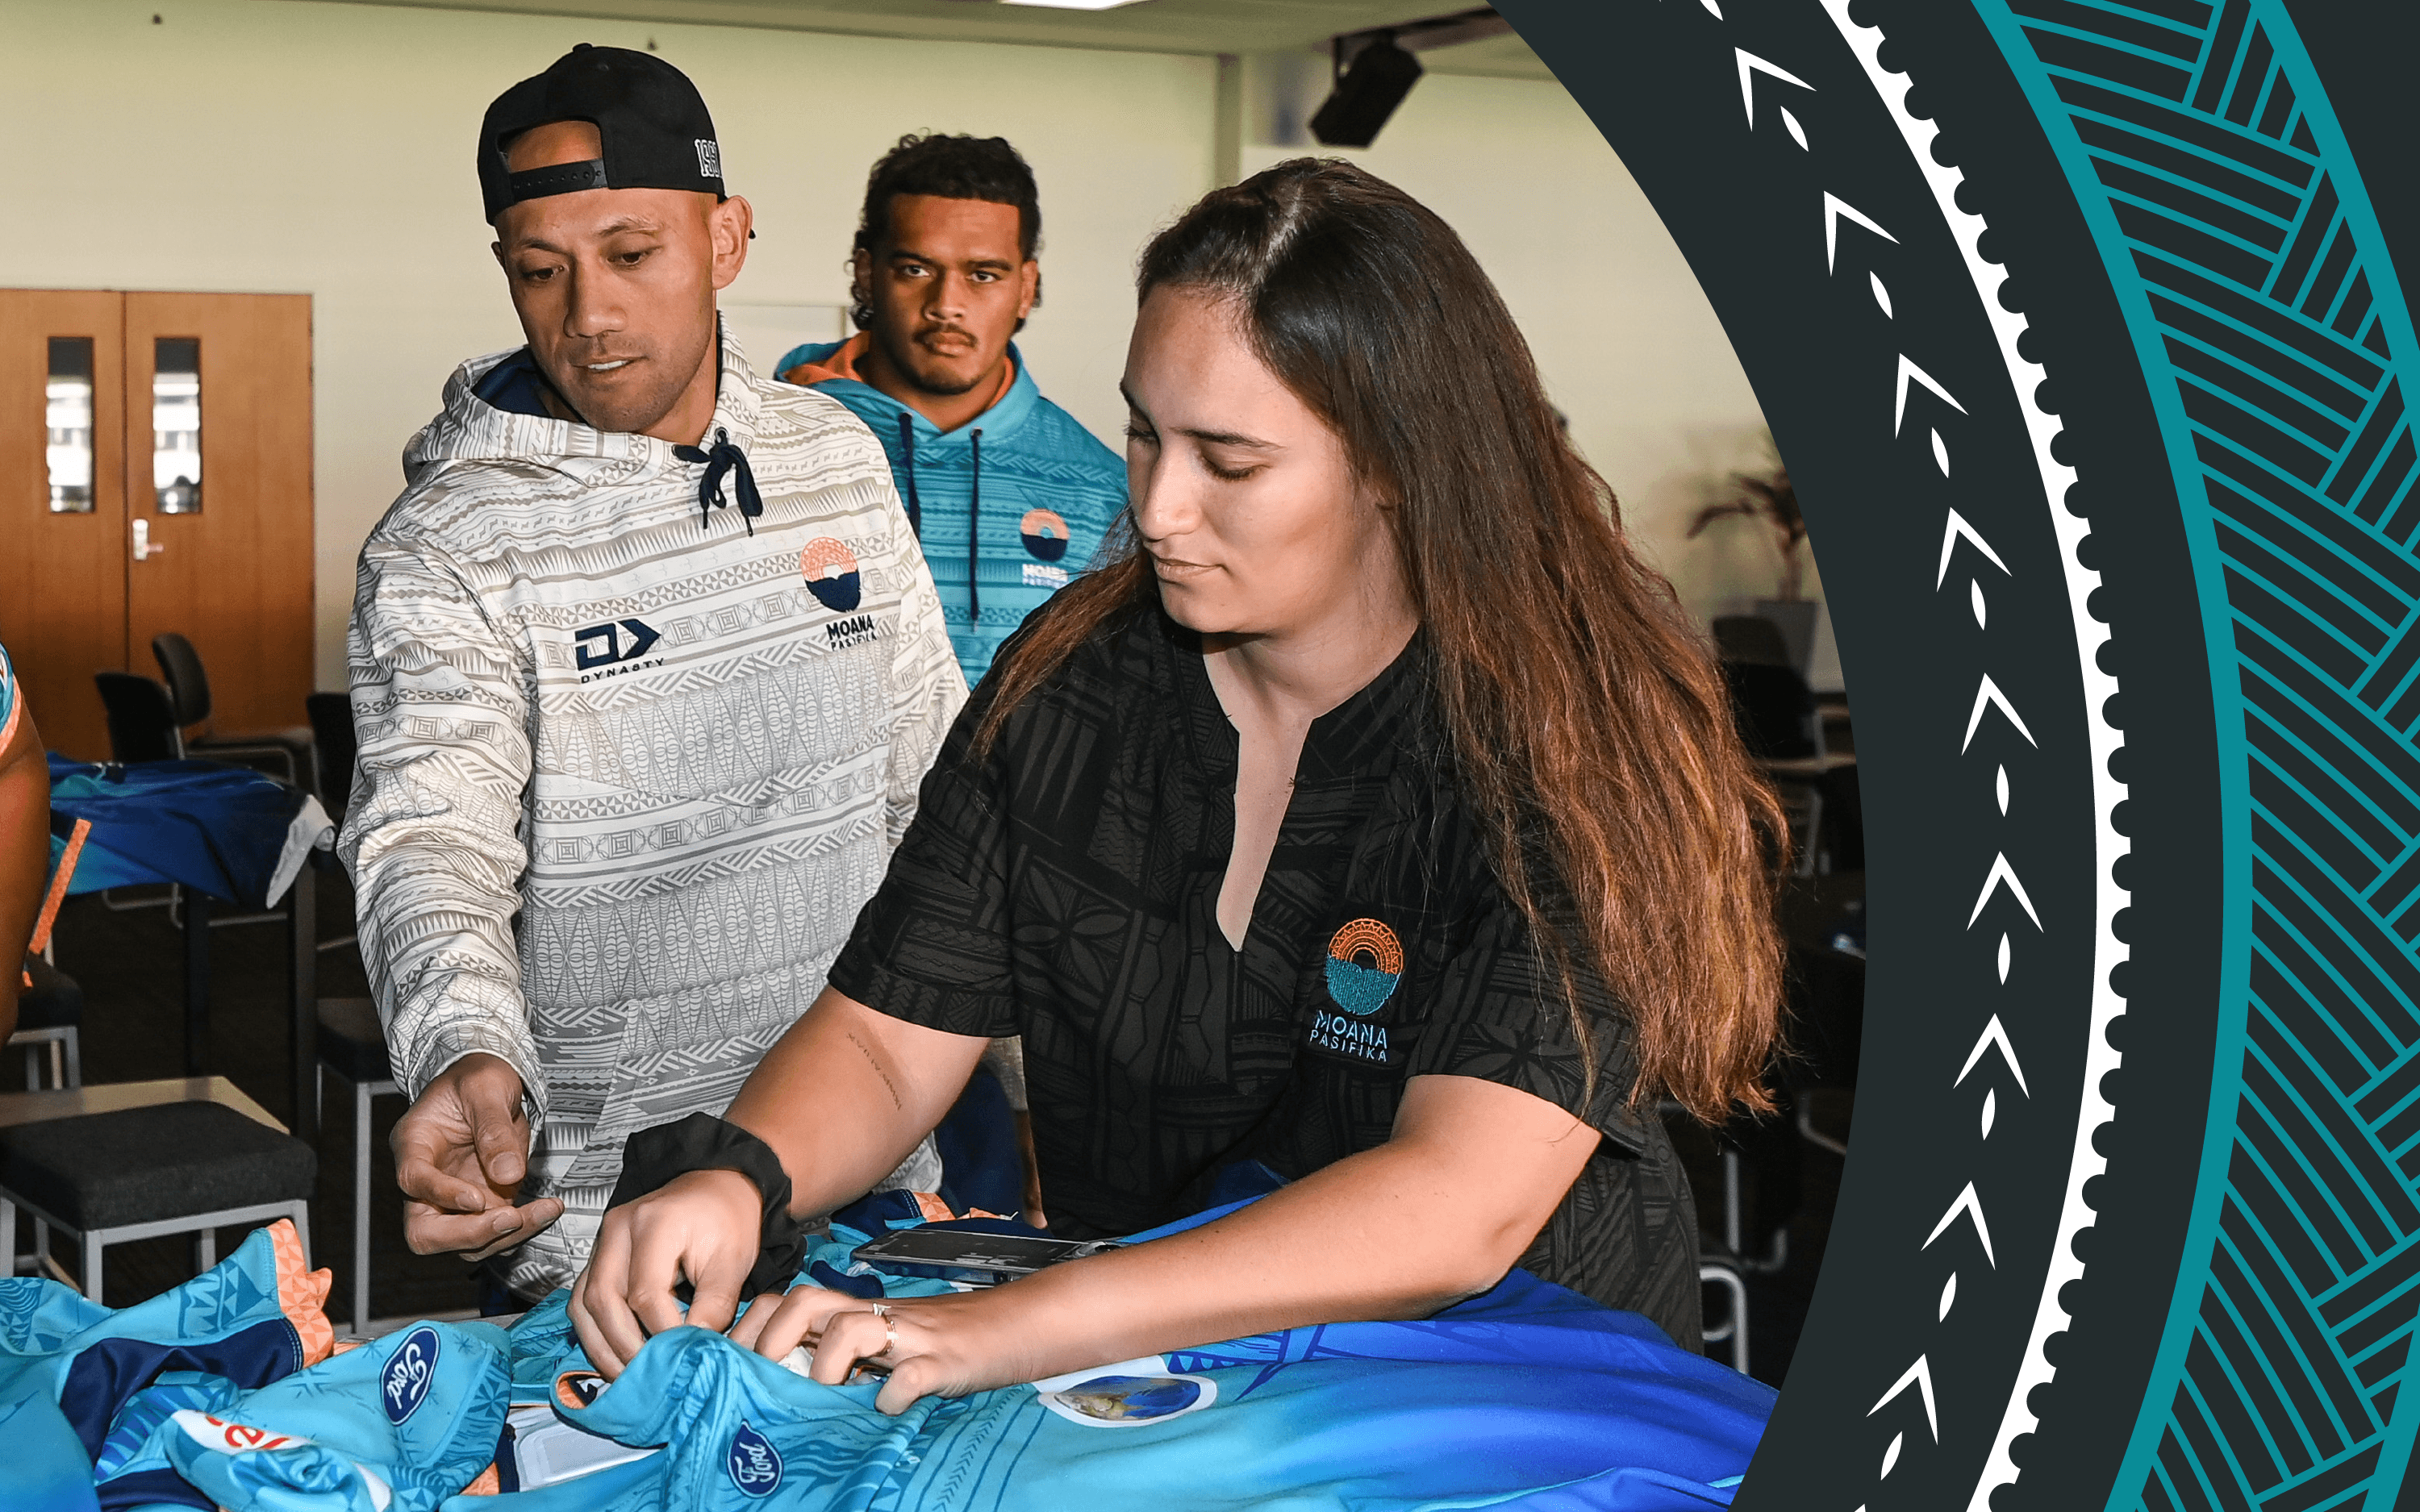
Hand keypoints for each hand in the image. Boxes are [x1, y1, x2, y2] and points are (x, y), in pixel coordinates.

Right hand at [390, 1052, 561, 1262]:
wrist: (491, 1083)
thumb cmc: (478, 1078)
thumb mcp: (487, 1088)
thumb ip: (494, 1129)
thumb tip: (508, 1174)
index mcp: (414, 1144)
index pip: (413, 1181)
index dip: (441, 1194)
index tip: (477, 1199)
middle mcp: (427, 1181)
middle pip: (425, 1232)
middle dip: (469, 1234)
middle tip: (512, 1218)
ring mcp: (452, 1199)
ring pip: (463, 1243)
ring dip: (504, 1236)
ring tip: (545, 1211)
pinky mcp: (481, 1206)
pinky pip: (494, 1233)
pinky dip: (521, 1229)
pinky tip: (548, 1210)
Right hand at [569, 1167, 760, 1377]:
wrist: (716, 1191)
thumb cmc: (727, 1221)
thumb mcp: (733, 1260)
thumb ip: (715, 1304)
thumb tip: (692, 1348)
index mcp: (653, 1222)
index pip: (645, 1292)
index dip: (661, 1332)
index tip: (682, 1358)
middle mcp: (617, 1230)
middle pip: (603, 1299)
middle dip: (624, 1346)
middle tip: (648, 1379)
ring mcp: (602, 1243)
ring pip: (584, 1304)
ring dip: (602, 1346)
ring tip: (627, 1377)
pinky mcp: (598, 1258)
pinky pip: (583, 1301)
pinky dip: (596, 1333)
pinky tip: (616, 1356)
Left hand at [727, 1285, 1039, 1414]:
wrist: (1012, 1327)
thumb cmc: (943, 1343)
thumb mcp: (885, 1346)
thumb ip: (842, 1357)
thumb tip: (783, 1390)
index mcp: (855, 1314)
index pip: (790, 1301)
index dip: (755, 1326)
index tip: (735, 1365)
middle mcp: (875, 1317)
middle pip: (808, 1301)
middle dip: (775, 1339)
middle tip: (766, 1380)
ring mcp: (908, 1337)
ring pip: (852, 1326)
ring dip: (828, 1364)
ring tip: (826, 1397)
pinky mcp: (943, 1362)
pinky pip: (912, 1373)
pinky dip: (894, 1393)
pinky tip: (887, 1408)